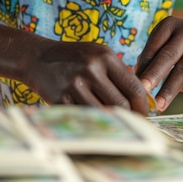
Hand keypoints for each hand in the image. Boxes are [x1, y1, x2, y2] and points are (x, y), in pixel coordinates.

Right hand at [26, 41, 149, 113]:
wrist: (37, 58)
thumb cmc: (76, 58)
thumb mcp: (99, 56)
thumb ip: (120, 74)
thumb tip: (145, 99)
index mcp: (105, 57)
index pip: (134, 88)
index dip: (143, 105)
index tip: (145, 113)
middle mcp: (91, 69)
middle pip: (122, 105)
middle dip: (131, 117)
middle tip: (132, 123)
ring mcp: (74, 85)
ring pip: (104, 114)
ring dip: (113, 123)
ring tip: (117, 125)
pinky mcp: (60, 99)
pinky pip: (84, 117)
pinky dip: (92, 122)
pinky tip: (96, 123)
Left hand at [135, 16, 182, 111]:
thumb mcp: (174, 48)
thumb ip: (156, 57)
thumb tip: (136, 74)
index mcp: (172, 23)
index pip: (154, 46)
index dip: (144, 66)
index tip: (135, 84)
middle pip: (168, 56)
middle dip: (154, 76)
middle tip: (143, 93)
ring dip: (169, 89)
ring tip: (160, 105)